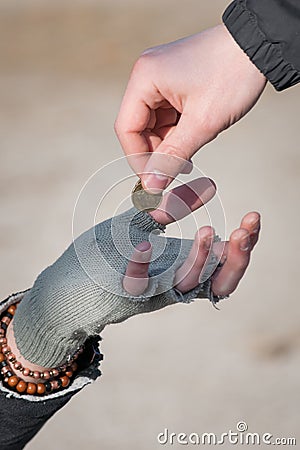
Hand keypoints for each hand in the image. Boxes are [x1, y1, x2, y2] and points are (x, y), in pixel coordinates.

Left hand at [12, 177, 259, 368]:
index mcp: (183, 266)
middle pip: (220, 283)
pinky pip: (140, 286)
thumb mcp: (144, 223)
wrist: (72, 284)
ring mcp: (152, 292)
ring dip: (201, 260)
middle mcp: (174, 283)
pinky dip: (143, 267)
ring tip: (209, 232)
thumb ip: (175, 208)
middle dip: (237, 258)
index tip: (254, 217)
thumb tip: (211, 186)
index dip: (245, 244)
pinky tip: (142, 245)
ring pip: (188, 285)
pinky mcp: (127, 297)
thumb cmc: (108, 254)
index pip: (225, 261)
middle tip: (245, 231)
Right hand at [115, 24, 266, 190]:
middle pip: (138, 127)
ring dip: (169, 144)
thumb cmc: (233, 75)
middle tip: (175, 170)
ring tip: (190, 155)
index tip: (154, 180)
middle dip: (157, 152)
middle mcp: (146, 76)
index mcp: (145, 78)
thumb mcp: (202, 123)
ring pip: (153, 125)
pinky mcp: (173, 83)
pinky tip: (193, 140)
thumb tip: (152, 185)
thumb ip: (173, 157)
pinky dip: (177, 132)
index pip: (127, 129)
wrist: (259, 46)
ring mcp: (159, 79)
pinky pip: (166, 116)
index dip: (138, 159)